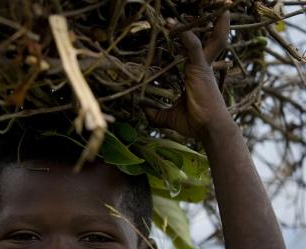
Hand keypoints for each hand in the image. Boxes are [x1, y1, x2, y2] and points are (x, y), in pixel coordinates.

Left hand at [145, 11, 231, 140]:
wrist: (210, 130)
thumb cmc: (194, 123)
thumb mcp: (168, 117)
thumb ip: (154, 112)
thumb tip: (141, 108)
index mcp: (198, 75)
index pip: (197, 50)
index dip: (190, 38)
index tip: (181, 27)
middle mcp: (204, 68)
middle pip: (212, 40)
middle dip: (213, 23)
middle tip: (212, 9)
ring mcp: (203, 68)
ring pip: (206, 38)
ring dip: (201, 22)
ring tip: (193, 9)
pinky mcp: (200, 70)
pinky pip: (193, 47)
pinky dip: (185, 35)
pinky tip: (173, 23)